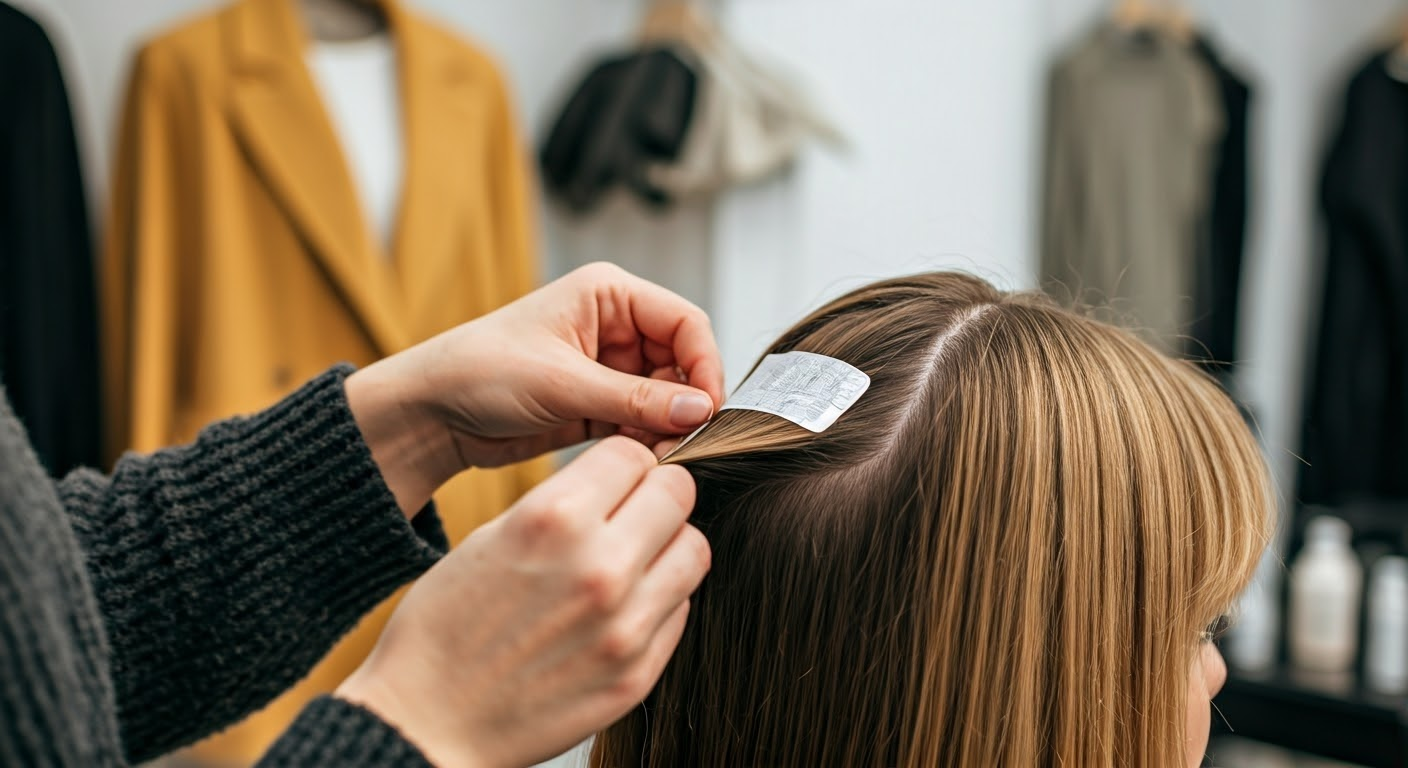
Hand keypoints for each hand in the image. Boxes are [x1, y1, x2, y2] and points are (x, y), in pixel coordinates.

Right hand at [334, 437, 710, 767]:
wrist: (426, 724)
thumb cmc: (445, 628)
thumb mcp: (490, 538)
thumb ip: (561, 505)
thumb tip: (618, 484)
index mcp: (554, 520)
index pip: (633, 454)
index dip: (624, 463)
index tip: (617, 477)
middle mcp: (600, 567)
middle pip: (677, 493)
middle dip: (657, 494)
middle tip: (634, 511)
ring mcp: (627, 625)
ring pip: (694, 549)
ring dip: (668, 546)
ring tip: (632, 560)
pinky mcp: (639, 673)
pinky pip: (680, 608)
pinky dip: (659, 599)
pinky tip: (619, 609)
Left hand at [345, 263, 723, 514]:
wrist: (432, 414)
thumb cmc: (480, 372)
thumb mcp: (561, 382)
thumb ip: (635, 397)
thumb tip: (700, 409)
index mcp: (608, 294)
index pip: (685, 322)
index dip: (704, 363)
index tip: (708, 408)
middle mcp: (615, 326)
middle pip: (683, 361)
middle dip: (686, 401)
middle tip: (685, 441)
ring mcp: (609, 368)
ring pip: (667, 397)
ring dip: (668, 426)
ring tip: (661, 455)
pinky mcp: (599, 405)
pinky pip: (643, 421)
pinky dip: (648, 441)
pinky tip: (642, 460)